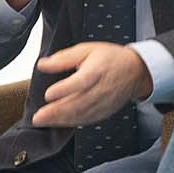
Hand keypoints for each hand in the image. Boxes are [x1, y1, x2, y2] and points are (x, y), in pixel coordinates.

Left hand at [31, 42, 151, 127]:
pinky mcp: (105, 111)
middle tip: (38, 117)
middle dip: (57, 112)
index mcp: (97, 70)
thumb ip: (64, 58)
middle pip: (79, 102)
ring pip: (81, 114)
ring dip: (61, 120)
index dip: (65, 89)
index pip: (81, 82)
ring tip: (43, 121)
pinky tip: (58, 123)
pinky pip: (87, 120)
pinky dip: (71, 123)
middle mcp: (102, 89)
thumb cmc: (110, 58)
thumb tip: (43, 65)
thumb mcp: (87, 50)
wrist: (136, 72)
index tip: (48, 95)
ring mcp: (104, 103)